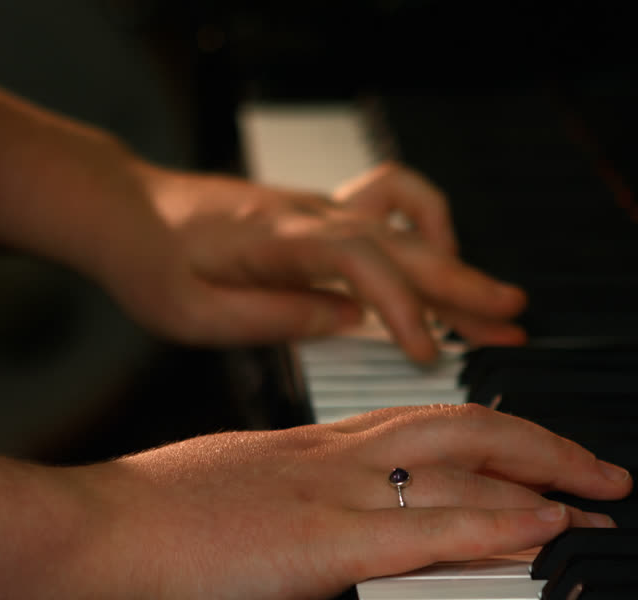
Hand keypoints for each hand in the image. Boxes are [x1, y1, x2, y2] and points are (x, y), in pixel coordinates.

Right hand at [77, 403, 630, 599]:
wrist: (92, 531)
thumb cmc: (134, 523)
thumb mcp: (212, 491)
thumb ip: (259, 496)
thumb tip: (278, 522)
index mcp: (296, 448)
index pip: (409, 427)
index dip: (478, 438)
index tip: (518, 455)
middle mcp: (324, 457)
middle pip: (453, 426)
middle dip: (535, 442)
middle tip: (590, 465)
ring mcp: (327, 494)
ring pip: (459, 464)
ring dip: (542, 477)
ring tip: (597, 494)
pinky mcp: (323, 544)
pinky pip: (430, 528)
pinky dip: (497, 526)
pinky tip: (542, 531)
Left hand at [94, 161, 527, 363]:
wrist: (126, 212)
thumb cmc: (149, 262)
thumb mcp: (193, 313)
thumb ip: (270, 318)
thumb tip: (343, 323)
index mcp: (276, 242)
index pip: (359, 263)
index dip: (401, 306)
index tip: (429, 353)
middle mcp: (305, 216)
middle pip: (401, 241)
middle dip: (461, 284)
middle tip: (511, 324)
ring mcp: (313, 208)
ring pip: (404, 226)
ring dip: (453, 258)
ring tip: (491, 300)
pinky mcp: (313, 213)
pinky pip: (385, 207)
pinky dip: (419, 230)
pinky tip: (432, 260)